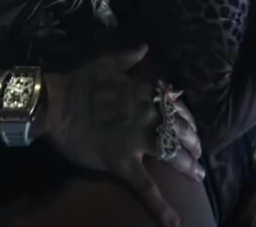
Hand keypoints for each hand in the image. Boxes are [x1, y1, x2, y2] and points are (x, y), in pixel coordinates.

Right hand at [42, 46, 202, 226]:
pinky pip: (146, 187)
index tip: (193, 129)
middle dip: (193, 144)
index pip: (176, 107)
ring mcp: (137, 141)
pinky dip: (162, 206)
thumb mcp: (107, 63)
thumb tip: (145, 45)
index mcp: (145, 94)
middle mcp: (147, 116)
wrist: (55, 104)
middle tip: (200, 155)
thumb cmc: (80, 83)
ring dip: (189, 167)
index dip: (188, 120)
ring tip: (199, 177)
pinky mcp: (123, 162)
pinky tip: (175, 221)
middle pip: (180, 132)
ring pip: (172, 155)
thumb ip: (129, 57)